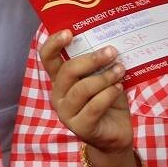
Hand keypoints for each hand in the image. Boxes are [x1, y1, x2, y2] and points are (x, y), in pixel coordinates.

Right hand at [40, 31, 133, 153]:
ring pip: (81, 89)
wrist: (116, 135)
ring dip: (104, 77)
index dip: (53, 44)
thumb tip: (109, 42)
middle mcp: (58, 95)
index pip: (47, 58)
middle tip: (111, 52)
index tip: (69, 32)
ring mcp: (66, 113)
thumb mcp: (102, 78)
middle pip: (67, 71)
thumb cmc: (109, 101)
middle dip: (90, 59)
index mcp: (60, 80)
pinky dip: (108, 94)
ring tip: (120, 70)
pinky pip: (93, 107)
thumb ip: (98, 64)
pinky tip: (119, 88)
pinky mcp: (80, 128)